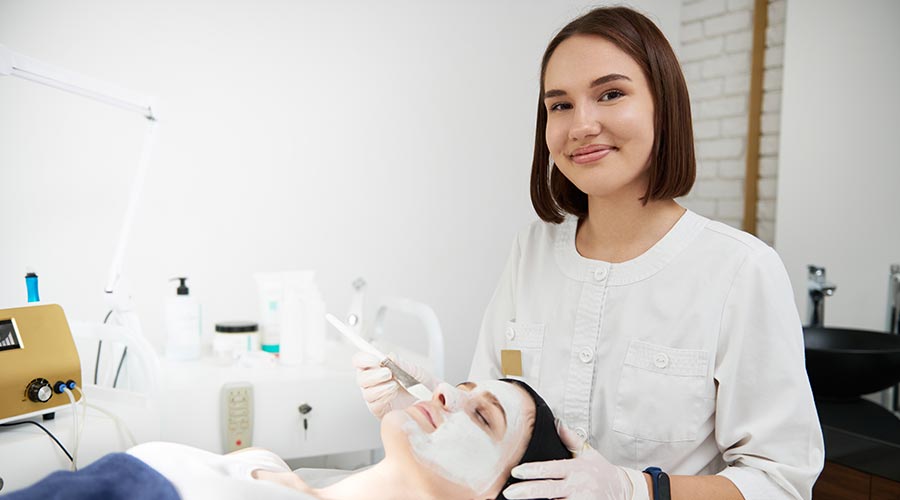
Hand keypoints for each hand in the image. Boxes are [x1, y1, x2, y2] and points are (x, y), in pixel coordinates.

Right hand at [352, 351, 438, 418]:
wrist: (431, 400)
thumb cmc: (421, 383)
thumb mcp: (415, 370)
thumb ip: (402, 364)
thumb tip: (391, 357)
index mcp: (377, 367)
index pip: (360, 361)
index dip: (363, 359)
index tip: (374, 360)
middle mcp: (373, 382)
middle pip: (361, 378)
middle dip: (374, 375)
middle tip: (388, 373)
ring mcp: (375, 396)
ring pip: (366, 392)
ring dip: (381, 388)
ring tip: (395, 385)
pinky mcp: (379, 410)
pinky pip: (374, 405)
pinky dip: (383, 398)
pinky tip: (393, 394)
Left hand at [503, 422, 636, 499]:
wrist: (623, 490)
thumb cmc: (602, 472)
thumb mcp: (588, 453)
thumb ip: (570, 439)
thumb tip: (557, 422)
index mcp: (576, 469)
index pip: (550, 468)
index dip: (532, 470)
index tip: (516, 472)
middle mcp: (577, 486)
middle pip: (548, 489)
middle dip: (527, 492)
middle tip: (509, 493)